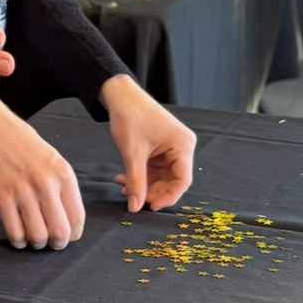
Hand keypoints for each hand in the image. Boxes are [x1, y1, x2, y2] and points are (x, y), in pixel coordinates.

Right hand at [0, 99, 84, 249]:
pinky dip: (18, 241)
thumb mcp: (55, 161)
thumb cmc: (26, 146)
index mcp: (63, 175)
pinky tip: (19, 236)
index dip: (73, 235)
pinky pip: (14, 233)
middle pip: (59, 232)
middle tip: (51, 243)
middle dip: (57, 244)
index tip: (67, 237)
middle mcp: (45, 185)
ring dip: (37, 244)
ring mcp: (22, 192)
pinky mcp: (1, 198)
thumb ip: (63, 188)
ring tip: (33, 238)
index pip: (76, 217)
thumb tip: (67, 221)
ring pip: (37, 236)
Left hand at [99, 75, 194, 211]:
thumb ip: (136, 182)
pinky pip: (155, 169)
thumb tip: (135, 207)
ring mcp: (172, 147)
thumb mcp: (132, 153)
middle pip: (172, 180)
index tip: (149, 206)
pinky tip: (124, 179)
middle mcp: (182, 147)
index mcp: (183, 146)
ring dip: (144, 185)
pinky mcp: (161, 148)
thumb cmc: (130, 117)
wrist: (120, 95)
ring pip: (162, 177)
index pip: (182, 181)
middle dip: (152, 191)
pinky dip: (141, 176)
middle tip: (133, 199)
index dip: (167, 197)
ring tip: (124, 188)